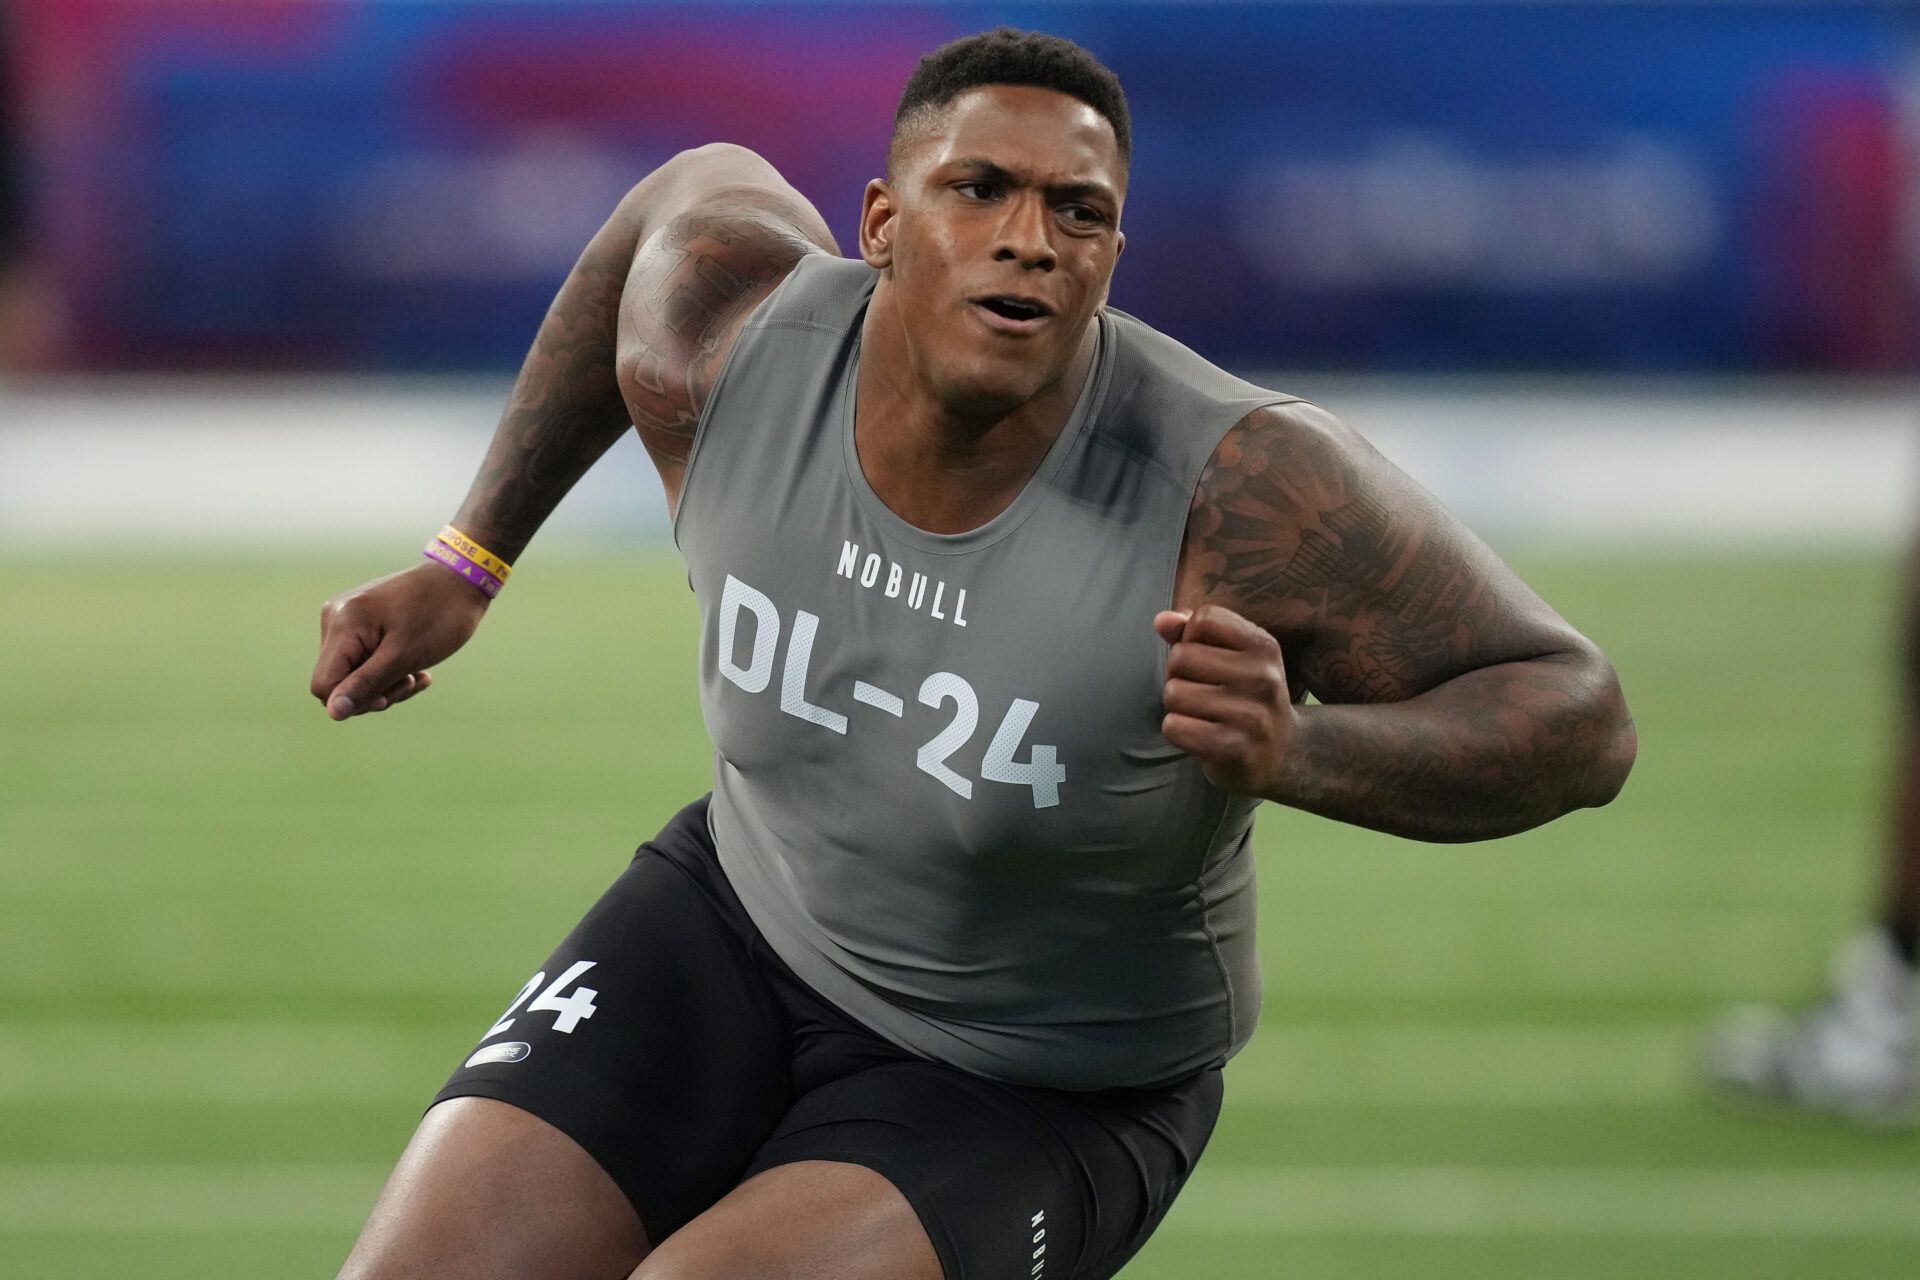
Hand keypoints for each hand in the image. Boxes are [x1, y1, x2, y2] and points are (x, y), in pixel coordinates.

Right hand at [311, 562, 490, 720]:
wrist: (462, 580)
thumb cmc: (439, 616)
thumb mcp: (404, 656)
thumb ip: (366, 684)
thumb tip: (333, 713)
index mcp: (342, 624)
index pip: (324, 685)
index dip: (355, 700)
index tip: (390, 696)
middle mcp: (335, 619)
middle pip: (338, 681)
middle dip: (376, 691)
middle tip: (412, 679)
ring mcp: (347, 619)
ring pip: (353, 674)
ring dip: (387, 683)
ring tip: (419, 674)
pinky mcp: (361, 622)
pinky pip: (364, 659)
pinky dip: (390, 670)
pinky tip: (418, 670)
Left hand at [1154, 603, 1297, 796]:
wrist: (1283, 753)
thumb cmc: (1246, 697)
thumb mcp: (1232, 658)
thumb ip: (1192, 634)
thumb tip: (1161, 620)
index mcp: (1264, 647)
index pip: (1204, 619)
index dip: (1192, 638)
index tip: (1208, 660)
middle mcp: (1263, 677)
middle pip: (1181, 657)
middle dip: (1179, 675)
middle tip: (1202, 692)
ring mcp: (1251, 715)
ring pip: (1174, 693)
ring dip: (1178, 706)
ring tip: (1203, 715)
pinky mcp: (1234, 748)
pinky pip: (1174, 727)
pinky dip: (1177, 731)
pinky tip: (1200, 735)